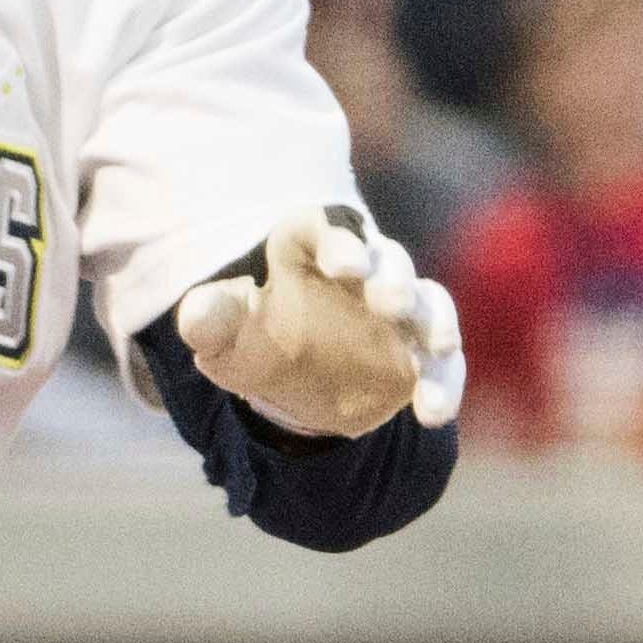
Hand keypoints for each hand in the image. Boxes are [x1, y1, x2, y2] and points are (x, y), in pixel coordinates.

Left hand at [172, 202, 465, 438]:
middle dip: (393, 279)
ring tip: (437, 346)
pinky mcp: (418, 354)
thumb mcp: (219, 334)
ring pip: (428, 303)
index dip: (340, 243)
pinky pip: (442, 363)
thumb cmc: (249, 340)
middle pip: (387, 260)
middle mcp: (363, 270)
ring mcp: (398, 312)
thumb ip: (208, 318)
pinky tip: (433, 412)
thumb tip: (197, 312)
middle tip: (390, 301)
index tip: (344, 266)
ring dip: (434, 322)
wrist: (284, 387)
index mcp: (308, 249)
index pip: (327, 230)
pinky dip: (445, 382)